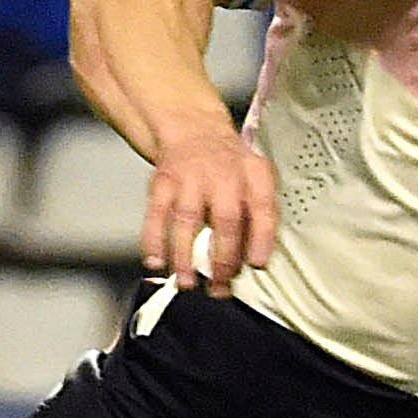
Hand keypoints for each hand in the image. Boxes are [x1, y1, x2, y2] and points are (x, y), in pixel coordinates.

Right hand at [140, 126, 282, 295]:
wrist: (194, 132)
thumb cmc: (229, 167)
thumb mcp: (256, 182)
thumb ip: (258, 218)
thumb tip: (253, 261)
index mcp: (254, 176)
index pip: (263, 209)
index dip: (261, 238)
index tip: (256, 264)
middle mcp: (223, 175)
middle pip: (226, 219)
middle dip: (222, 258)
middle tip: (219, 285)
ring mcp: (190, 178)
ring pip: (187, 220)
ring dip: (186, 256)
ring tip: (187, 282)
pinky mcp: (163, 183)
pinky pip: (156, 215)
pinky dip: (154, 241)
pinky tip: (156, 262)